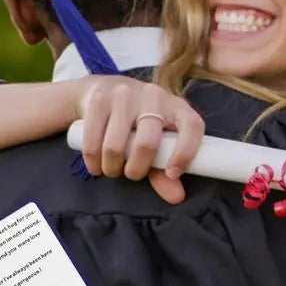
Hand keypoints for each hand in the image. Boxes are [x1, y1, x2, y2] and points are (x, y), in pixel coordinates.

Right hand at [73, 76, 204, 203]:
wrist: (101, 88)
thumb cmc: (136, 122)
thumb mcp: (155, 142)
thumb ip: (164, 171)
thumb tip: (176, 197)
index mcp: (176, 106)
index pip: (192, 126)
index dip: (185, 153)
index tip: (172, 174)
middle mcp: (153, 96)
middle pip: (147, 143)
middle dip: (136, 170)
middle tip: (131, 174)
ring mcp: (124, 94)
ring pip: (116, 146)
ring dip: (112, 168)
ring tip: (112, 169)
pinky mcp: (98, 98)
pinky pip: (93, 142)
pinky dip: (93, 162)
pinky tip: (96, 166)